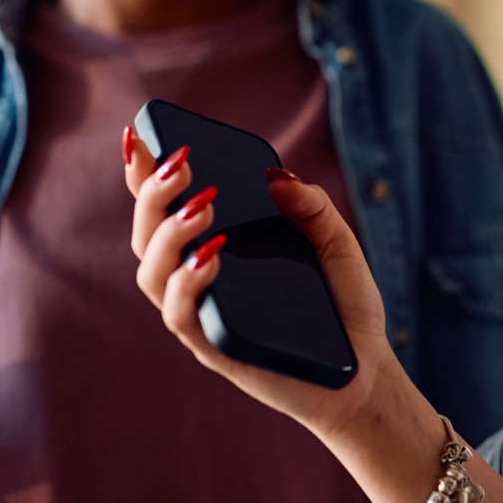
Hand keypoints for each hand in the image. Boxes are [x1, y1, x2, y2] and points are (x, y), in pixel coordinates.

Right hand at [125, 135, 398, 437]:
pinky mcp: (215, 349)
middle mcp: (197, 279)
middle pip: (147, 236)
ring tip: (203, 207)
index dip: (143, 174)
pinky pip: (182, 317)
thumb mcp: (336, 242)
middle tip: (181, 164)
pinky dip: (188, 284)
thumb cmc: (342, 303)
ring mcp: (202, 314)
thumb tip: (277, 176)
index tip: (138, 134)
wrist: (364, 368)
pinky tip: (211, 256)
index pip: (167, 208)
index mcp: (215, 246)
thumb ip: (312, 206)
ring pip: (153, 275)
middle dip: (153, 195)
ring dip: (169, 236)